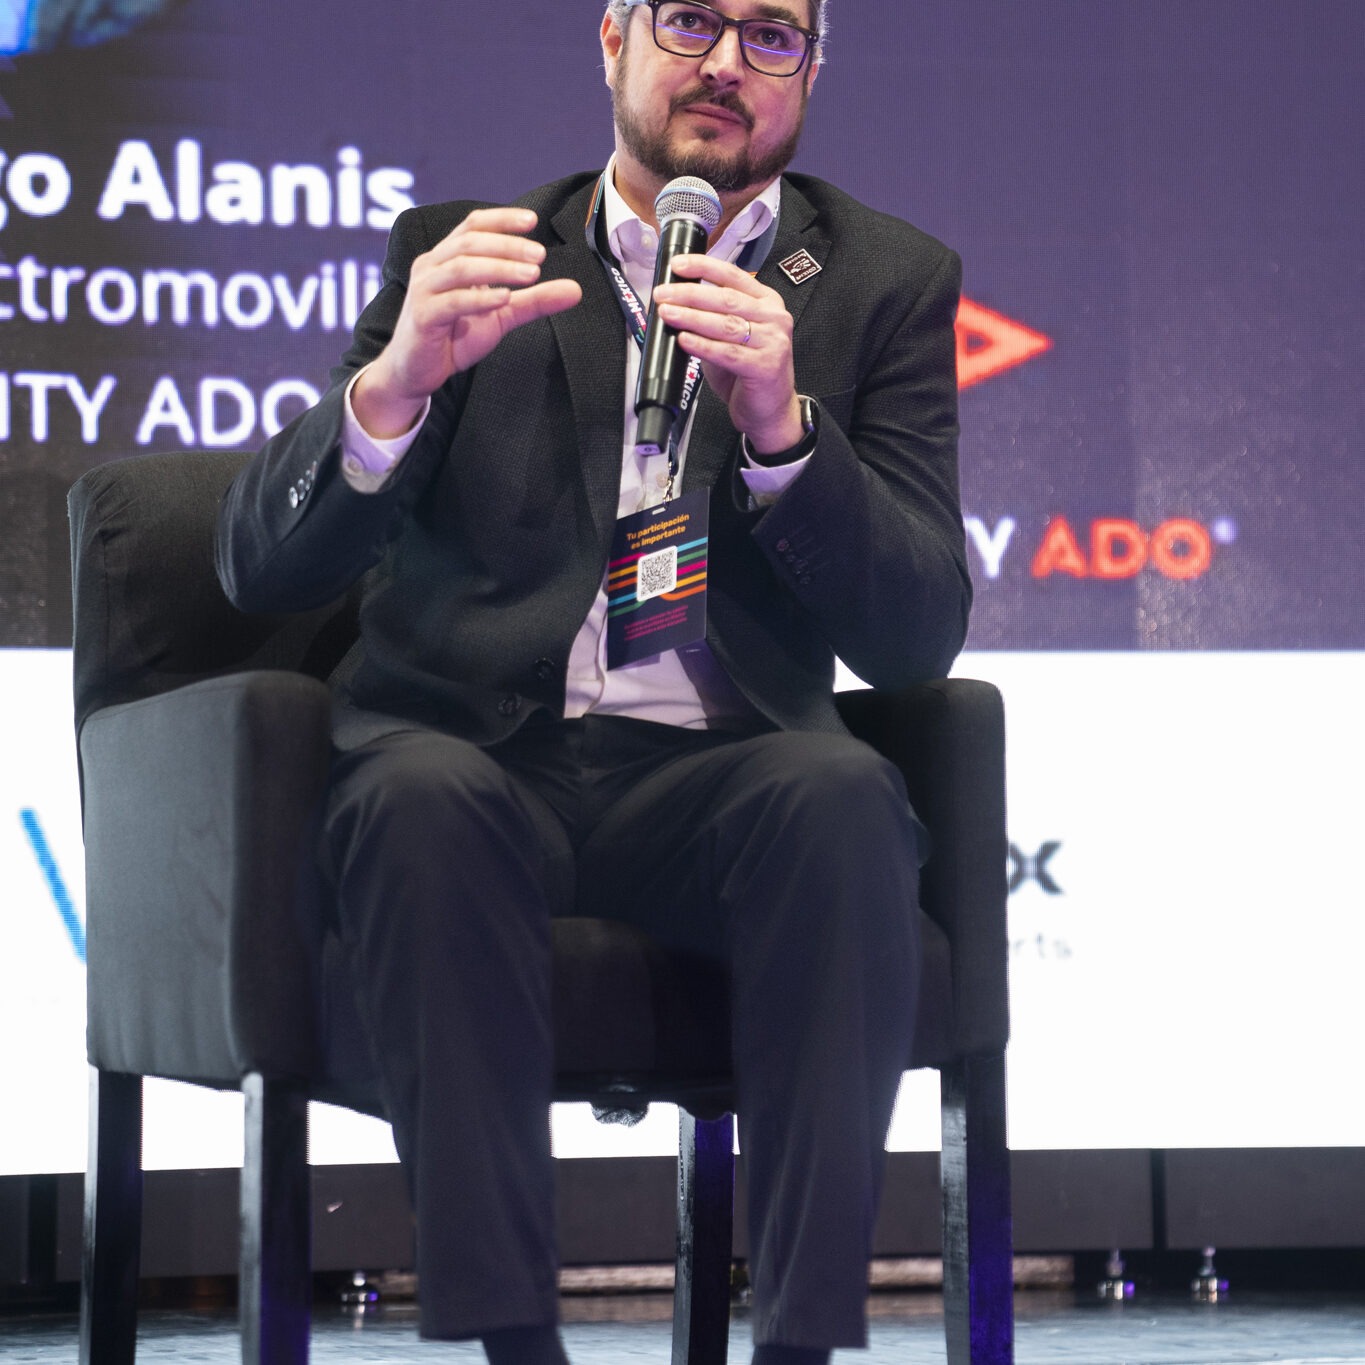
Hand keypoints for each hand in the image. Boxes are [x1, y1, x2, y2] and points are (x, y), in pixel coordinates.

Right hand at [354, 208, 581, 437]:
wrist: (415, 372)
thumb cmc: (453, 337)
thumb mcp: (500, 316)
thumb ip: (534, 301)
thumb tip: (576, 289)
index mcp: (446, 258)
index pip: (473, 225)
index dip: (501, 219)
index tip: (533, 221)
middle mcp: (431, 266)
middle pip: (470, 242)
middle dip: (507, 245)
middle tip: (540, 254)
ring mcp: (423, 290)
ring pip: (461, 267)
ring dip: (499, 268)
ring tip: (531, 275)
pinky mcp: (422, 316)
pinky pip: (452, 301)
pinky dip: (480, 297)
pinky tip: (504, 297)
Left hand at [653, 255, 803, 454]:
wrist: (771, 412)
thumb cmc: (749, 374)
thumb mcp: (732, 338)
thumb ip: (712, 319)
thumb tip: (674, 304)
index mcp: (766, 303)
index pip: (733, 276)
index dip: (703, 267)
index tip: (677, 266)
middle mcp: (773, 318)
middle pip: (725, 299)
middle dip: (689, 294)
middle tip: (663, 295)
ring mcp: (773, 342)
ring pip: (725, 324)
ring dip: (691, 317)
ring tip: (667, 314)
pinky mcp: (765, 366)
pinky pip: (727, 353)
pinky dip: (702, 345)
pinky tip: (685, 340)